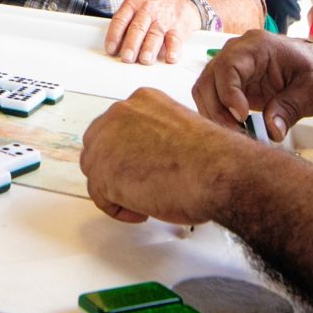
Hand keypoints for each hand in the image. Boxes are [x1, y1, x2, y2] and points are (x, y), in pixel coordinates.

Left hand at [80, 88, 236, 224]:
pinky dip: (118, 209)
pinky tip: (142, 211)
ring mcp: (106, 142)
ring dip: (116, 189)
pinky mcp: (103, 172)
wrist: (216, 171)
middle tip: (137, 186)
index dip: (127, 151)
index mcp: (141, 100)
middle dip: (115, 168)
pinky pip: (100, 196)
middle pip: (99, 145)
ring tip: (144, 200)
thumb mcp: (180, 130)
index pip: (118, 126)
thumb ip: (156, 137)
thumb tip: (149, 156)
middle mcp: (120, 114)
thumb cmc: (210, 158)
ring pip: (96, 170)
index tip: (140, 166)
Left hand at [104, 0, 200, 63]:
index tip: (111, 50)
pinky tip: (170, 57)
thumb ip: (126, 25)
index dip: (114, 36)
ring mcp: (164, 19)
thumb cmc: (154, 8)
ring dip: (149, 48)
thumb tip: (116, 48)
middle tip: (127, 57)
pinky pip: (175, 39)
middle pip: (137, 28)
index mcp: (133, 5)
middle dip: (131, 44)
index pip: (120, 20)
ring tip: (145, 59)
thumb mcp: (136, 8)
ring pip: (155, 34)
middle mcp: (148, 10)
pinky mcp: (179, 28)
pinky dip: (173, 49)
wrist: (181, 0)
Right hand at [193, 30, 312, 139]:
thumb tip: (270, 130)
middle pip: (208, 79)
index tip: (242, 116)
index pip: (227, 66)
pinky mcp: (229, 83)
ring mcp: (230, 67)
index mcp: (257, 45)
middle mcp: (236, 52)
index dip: (228, 93)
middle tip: (238, 132)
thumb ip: (290, 108)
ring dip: (215, 115)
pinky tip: (237, 128)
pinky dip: (218, 116)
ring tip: (238, 133)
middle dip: (218, 110)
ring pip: (204, 90)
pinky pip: (212, 98)